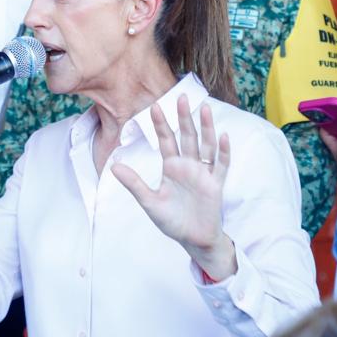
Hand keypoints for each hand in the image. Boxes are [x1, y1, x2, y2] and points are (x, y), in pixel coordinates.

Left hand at [112, 95, 236, 279]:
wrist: (192, 239)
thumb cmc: (172, 220)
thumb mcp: (149, 202)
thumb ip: (134, 184)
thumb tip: (113, 166)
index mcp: (171, 167)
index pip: (166, 140)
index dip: (161, 124)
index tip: (154, 105)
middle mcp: (188, 165)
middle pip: (187, 137)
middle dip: (184, 118)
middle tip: (182, 97)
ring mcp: (203, 173)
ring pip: (206, 146)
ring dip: (207, 128)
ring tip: (205, 109)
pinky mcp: (216, 184)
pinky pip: (221, 165)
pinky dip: (223, 151)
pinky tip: (223, 136)